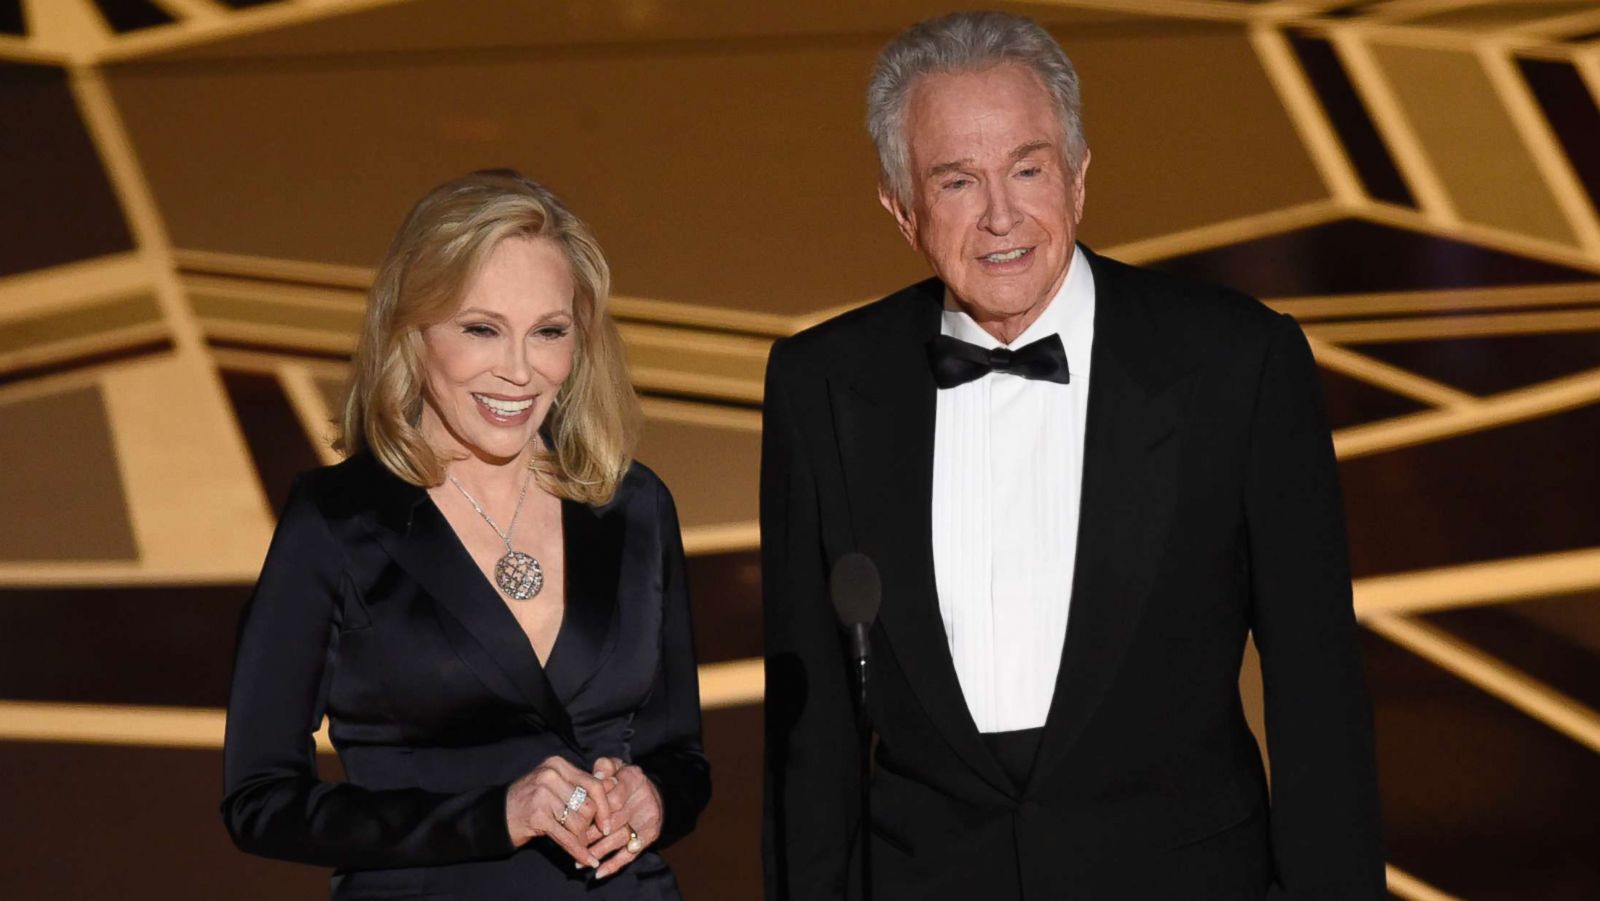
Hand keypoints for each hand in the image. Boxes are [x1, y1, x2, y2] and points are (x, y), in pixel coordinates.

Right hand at [504, 755, 614, 867]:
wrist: (497, 815)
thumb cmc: (531, 800)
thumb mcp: (555, 785)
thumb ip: (581, 785)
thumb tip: (615, 785)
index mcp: (557, 764)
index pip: (593, 783)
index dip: (605, 805)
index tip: (608, 823)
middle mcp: (550, 776)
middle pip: (588, 804)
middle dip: (591, 825)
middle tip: (590, 835)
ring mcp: (542, 795)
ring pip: (579, 821)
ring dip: (582, 838)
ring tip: (580, 844)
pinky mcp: (537, 816)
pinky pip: (566, 837)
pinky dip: (579, 850)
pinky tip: (587, 859)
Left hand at [584, 757, 663, 878]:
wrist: (653, 792)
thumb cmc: (624, 779)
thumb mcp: (616, 766)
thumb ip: (604, 767)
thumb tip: (596, 776)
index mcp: (634, 778)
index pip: (612, 797)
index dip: (594, 809)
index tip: (577, 817)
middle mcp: (643, 799)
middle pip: (614, 821)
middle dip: (591, 833)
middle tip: (573, 841)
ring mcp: (647, 819)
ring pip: (619, 839)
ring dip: (598, 851)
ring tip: (579, 860)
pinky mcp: (649, 836)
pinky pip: (630, 853)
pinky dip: (614, 864)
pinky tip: (599, 872)